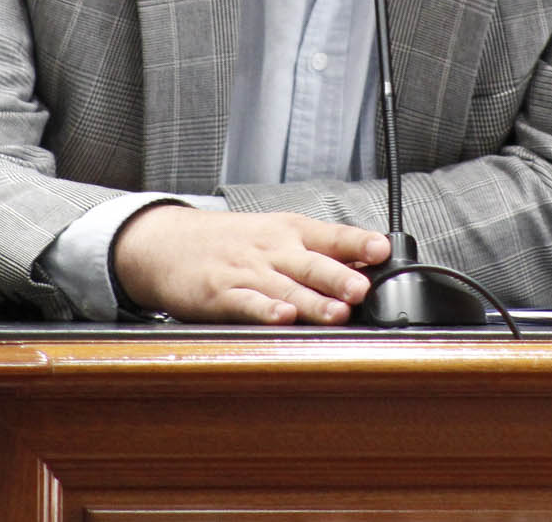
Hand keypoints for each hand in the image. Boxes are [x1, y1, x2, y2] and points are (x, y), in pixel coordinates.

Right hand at [111, 205, 390, 323]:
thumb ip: (318, 253)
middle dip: (339, 278)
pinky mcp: (222, 294)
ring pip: (286, 288)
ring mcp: (248, 272)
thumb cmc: (231, 242)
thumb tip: (368, 270)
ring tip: (337, 314)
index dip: (358, 243)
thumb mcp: (276, 234)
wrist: (168, 242)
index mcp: (291, 232)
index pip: (331, 235)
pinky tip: (282, 318)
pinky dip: (265, 311)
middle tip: (363, 290)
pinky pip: (247, 304)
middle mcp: (273, 250)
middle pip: (312, 264)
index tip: (383, 249)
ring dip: (312, 302)